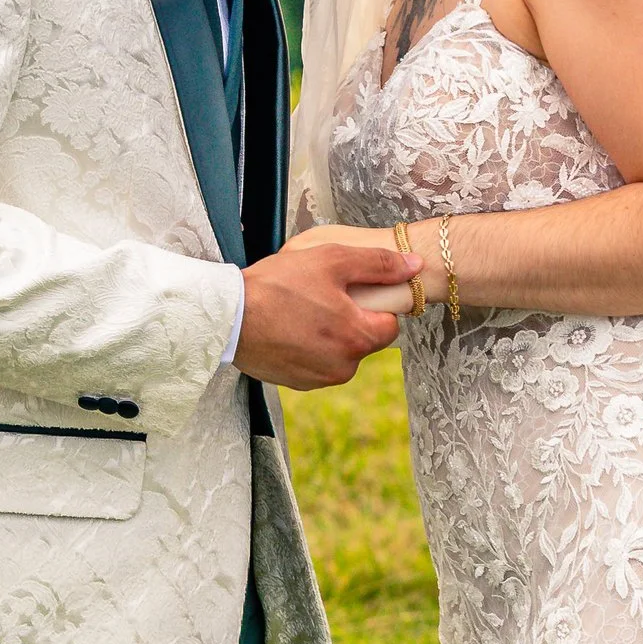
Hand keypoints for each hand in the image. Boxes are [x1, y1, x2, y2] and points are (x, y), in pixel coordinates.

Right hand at [237, 236, 418, 389]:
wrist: (227, 317)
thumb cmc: (278, 286)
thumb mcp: (332, 260)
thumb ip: (378, 263)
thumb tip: (414, 265)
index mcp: (358, 339)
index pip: (390, 324)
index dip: (374, 303)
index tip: (350, 291)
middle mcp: (343, 367)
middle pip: (364, 339)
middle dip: (350, 319)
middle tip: (320, 295)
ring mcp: (318, 379)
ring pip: (339, 352)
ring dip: (328, 333)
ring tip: (300, 310)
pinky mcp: (296, 383)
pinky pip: (316, 362)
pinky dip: (308, 346)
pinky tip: (288, 327)